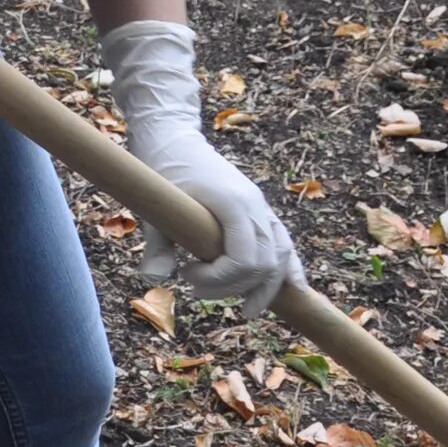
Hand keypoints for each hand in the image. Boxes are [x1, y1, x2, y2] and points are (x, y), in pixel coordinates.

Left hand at [100, 19, 303, 315]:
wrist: (171, 136)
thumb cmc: (159, 169)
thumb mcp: (153, 206)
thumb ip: (156, 244)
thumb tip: (153, 279)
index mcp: (233, 204)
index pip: (245, 260)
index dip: (218, 280)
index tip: (185, 275)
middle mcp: (255, 206)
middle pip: (264, 264)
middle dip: (234, 287)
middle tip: (195, 290)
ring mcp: (261, 206)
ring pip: (280, 255)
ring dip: (265, 286)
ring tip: (245, 310)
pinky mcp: (259, 208)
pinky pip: (283, 241)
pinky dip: (288, 266)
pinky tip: (294, 289)